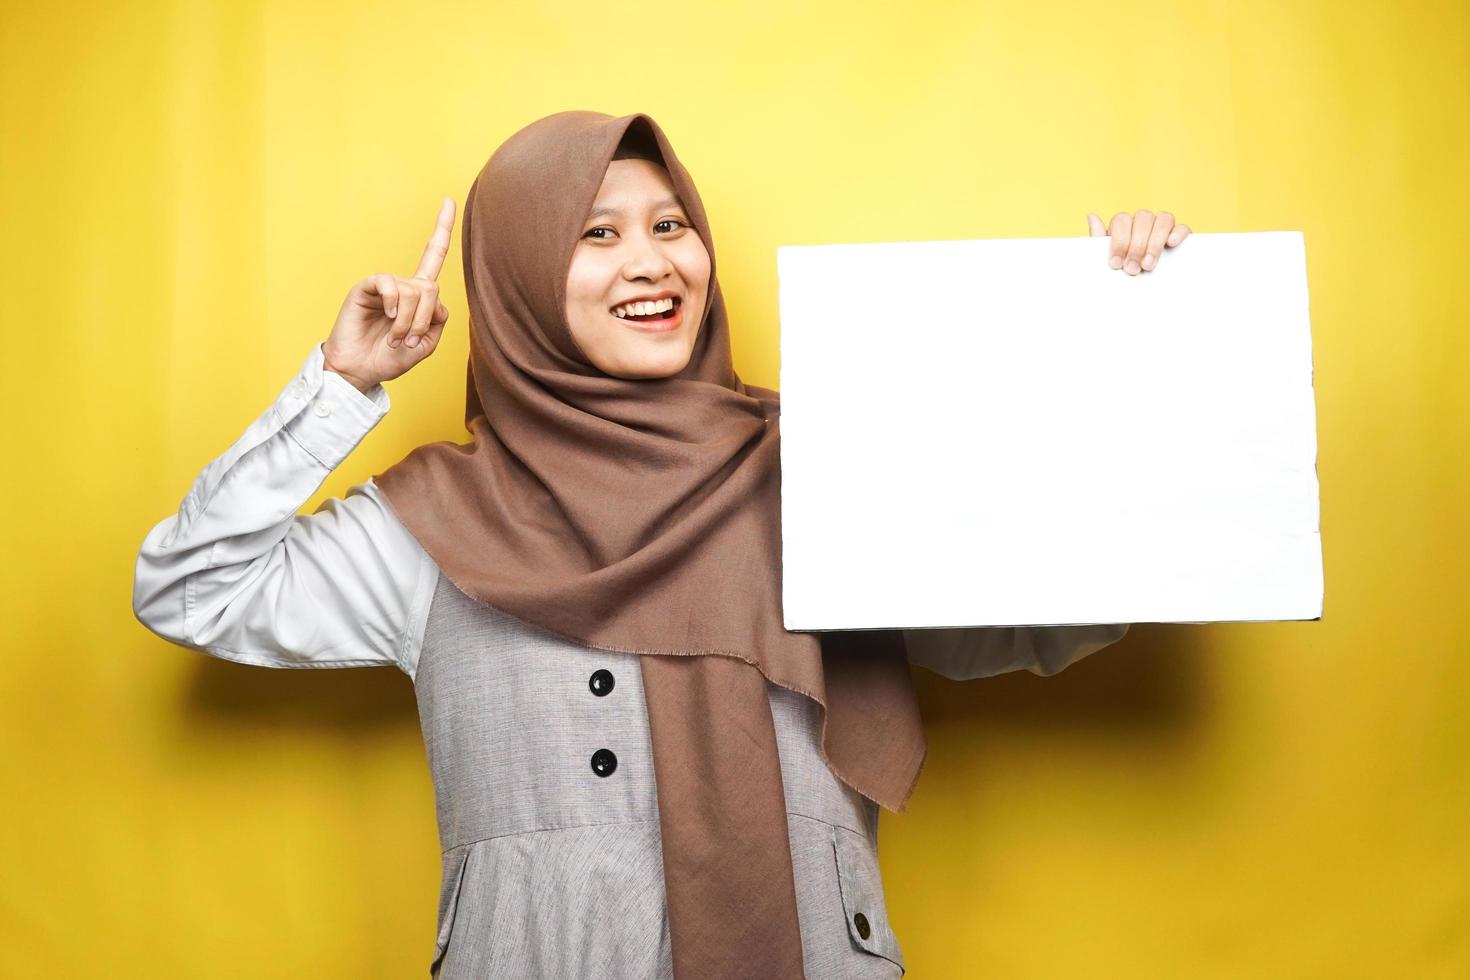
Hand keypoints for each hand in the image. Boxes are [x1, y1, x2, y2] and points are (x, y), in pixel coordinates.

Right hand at [322, 197, 456, 391]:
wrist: (360, 371)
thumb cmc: (390, 359)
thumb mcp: (426, 344)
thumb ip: (437, 319)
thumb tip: (432, 297)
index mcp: (419, 296)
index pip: (433, 256)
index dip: (443, 230)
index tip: (449, 201)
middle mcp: (403, 286)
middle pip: (430, 289)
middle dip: (423, 320)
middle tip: (407, 341)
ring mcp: (385, 286)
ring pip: (413, 292)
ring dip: (408, 322)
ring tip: (393, 339)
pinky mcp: (366, 288)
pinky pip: (389, 284)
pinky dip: (394, 304)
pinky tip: (387, 317)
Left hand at [1086, 210, 1191, 275]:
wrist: (1137, 295)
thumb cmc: (1120, 273)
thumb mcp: (1106, 260)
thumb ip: (1099, 239)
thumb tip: (1091, 216)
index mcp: (1124, 225)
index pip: (1122, 220)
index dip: (1119, 241)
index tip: (1116, 263)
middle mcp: (1143, 222)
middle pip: (1143, 218)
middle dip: (1136, 246)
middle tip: (1132, 269)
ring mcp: (1162, 227)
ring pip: (1163, 218)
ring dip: (1155, 242)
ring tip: (1148, 265)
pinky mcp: (1179, 236)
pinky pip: (1182, 226)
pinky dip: (1178, 232)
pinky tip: (1171, 244)